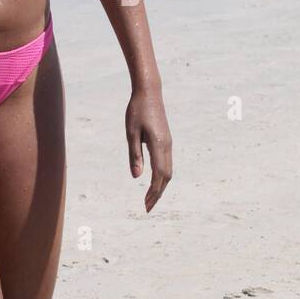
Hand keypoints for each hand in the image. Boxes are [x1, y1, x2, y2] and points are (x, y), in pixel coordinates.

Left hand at [125, 86, 171, 212]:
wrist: (149, 91)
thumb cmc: (137, 110)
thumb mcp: (131, 133)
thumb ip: (134, 155)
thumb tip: (136, 177)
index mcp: (158, 144)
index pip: (159, 175)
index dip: (153, 192)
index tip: (145, 205)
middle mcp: (167, 146)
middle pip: (166, 176)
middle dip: (158, 194)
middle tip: (147, 207)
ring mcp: (168, 143)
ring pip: (168, 170)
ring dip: (160, 186)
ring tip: (150, 198)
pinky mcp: (166, 140)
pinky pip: (167, 163)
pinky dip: (161, 176)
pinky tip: (154, 181)